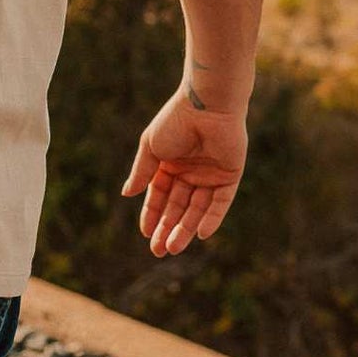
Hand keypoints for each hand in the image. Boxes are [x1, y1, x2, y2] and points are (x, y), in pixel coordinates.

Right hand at [121, 87, 248, 257]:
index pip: (159, 196)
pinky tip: (200, 234)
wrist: (206, 105)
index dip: (152, 215)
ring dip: (186, 228)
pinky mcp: (230, 176)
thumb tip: (127, 194)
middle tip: (158, 251)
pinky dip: (211, 218)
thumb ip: (142, 172)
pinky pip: (220, 202)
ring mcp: (211, 175)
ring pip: (197, 209)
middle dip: (167, 228)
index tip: (145, 234)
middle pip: (178, 207)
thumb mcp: (152, 148)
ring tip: (173, 247)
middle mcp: (190, 172)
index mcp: (170, 164)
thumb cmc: (175, 121)